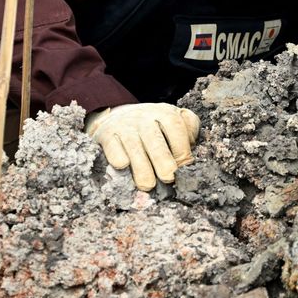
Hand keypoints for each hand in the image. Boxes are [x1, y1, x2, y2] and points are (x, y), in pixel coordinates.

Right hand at [85, 103, 200, 190]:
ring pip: (133, 145)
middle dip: (162, 159)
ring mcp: (124, 125)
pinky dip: (117, 156)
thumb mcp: (173, 121)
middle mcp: (143, 117)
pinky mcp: (106, 135)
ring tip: (148, 185)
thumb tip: (190, 152)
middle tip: (168, 178)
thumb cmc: (154, 126)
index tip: (184, 166)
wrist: (119, 116)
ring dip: (141, 166)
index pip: (174, 126)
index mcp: (164, 113)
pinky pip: (112, 146)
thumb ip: (189, 129)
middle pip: (154, 138)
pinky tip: (123, 166)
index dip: (181, 147)